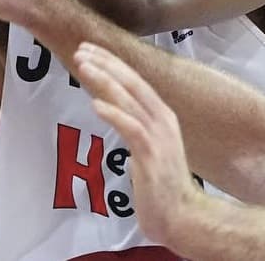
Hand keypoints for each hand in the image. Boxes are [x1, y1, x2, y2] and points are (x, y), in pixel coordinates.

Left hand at [73, 43, 204, 247]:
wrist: (183, 216)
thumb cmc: (164, 187)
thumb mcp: (150, 150)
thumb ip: (139, 133)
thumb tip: (125, 126)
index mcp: (163, 116)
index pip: (135, 81)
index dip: (112, 63)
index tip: (90, 50)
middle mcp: (163, 120)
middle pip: (132, 83)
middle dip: (106, 63)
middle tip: (82, 49)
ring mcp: (159, 136)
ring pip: (129, 99)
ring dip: (105, 80)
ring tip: (84, 66)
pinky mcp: (152, 155)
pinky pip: (131, 128)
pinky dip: (114, 113)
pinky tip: (95, 104)